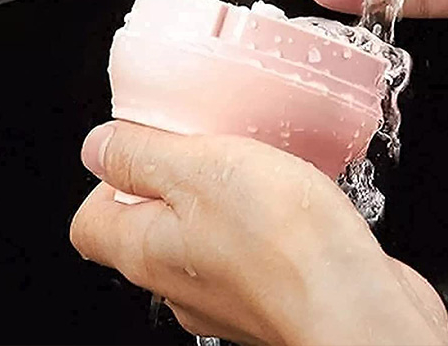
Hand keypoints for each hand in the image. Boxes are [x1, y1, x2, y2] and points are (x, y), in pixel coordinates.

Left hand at [70, 122, 447, 345]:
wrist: (357, 308)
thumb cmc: (284, 243)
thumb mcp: (199, 169)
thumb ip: (142, 155)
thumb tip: (98, 146)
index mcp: (147, 251)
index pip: (91, 223)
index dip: (107, 180)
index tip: (142, 143)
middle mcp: (180, 284)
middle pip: (150, 226)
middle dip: (173, 177)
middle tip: (207, 140)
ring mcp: (227, 297)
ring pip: (206, 237)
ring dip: (225, 196)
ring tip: (258, 162)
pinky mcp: (273, 296)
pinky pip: (253, 250)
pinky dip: (265, 221)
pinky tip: (294, 197)